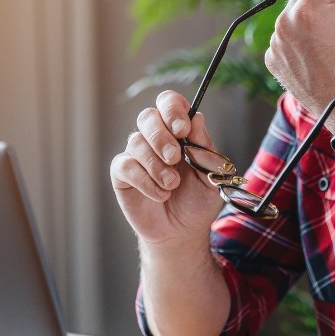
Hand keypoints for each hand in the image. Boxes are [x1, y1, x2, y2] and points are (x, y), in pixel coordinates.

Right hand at [110, 91, 223, 244]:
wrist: (182, 232)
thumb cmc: (198, 201)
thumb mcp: (211, 175)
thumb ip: (205, 149)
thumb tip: (197, 119)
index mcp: (179, 131)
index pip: (170, 103)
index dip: (173, 109)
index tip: (183, 128)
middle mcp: (155, 137)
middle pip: (147, 116)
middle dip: (161, 136)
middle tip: (175, 157)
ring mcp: (137, 154)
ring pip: (136, 141)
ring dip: (156, 165)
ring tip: (172, 185)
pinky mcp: (122, 174)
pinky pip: (126, 166)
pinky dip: (145, 181)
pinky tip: (160, 194)